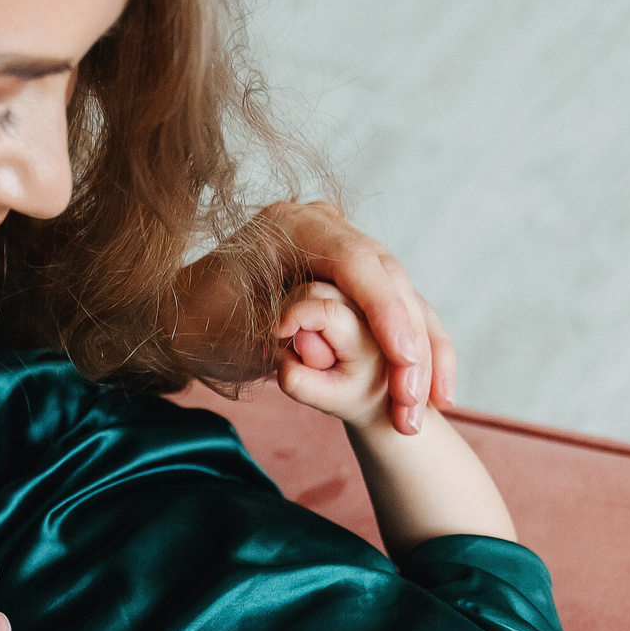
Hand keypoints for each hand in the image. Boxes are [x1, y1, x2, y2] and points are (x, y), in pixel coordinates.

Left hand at [175, 201, 455, 434]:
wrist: (189, 317)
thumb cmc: (199, 322)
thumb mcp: (225, 325)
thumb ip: (270, 329)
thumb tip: (304, 340)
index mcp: (291, 226)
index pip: (354, 261)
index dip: (384, 310)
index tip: (403, 357)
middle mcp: (325, 228)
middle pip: (389, 278)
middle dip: (410, 340)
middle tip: (419, 399)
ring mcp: (346, 250)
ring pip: (404, 296)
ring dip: (424, 351)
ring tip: (434, 405)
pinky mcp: (359, 279)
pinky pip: (402, 311)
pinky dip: (422, 350)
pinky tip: (440, 393)